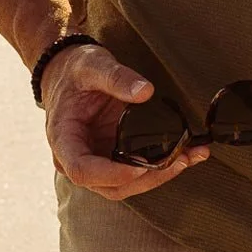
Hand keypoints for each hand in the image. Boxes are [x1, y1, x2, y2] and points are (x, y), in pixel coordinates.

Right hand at [42, 45, 206, 200]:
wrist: (71, 73)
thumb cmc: (75, 72)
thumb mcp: (93, 65)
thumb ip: (117, 78)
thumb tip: (145, 92)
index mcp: (64, 140)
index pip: (82, 170)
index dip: (111, 174)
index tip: (140, 166)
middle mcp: (78, 158)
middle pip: (110, 186)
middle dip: (147, 179)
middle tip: (178, 161)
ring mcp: (97, 161)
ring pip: (126, 185)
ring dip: (158, 176)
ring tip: (187, 158)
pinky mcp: (114, 157)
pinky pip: (136, 171)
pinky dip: (162, 167)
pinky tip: (187, 154)